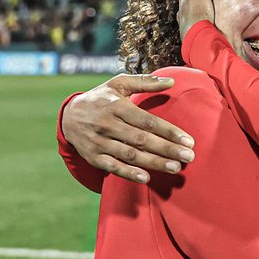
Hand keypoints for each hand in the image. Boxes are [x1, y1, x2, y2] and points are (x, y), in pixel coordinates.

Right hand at [61, 73, 195, 182]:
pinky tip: (146, 178)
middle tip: (189, 157)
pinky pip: (113, 167)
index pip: (147, 121)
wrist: (69, 116)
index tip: (188, 140)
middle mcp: (108, 124)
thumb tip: (172, 81)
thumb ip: (145, 82)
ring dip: (154, 163)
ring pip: (130, 155)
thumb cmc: (101, 97)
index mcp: (117, 105)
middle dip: (167, 149)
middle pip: (142, 139)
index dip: (169, 131)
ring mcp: (99, 142)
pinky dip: (129, 173)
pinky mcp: (93, 157)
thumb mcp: (119, 84)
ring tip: (176, 168)